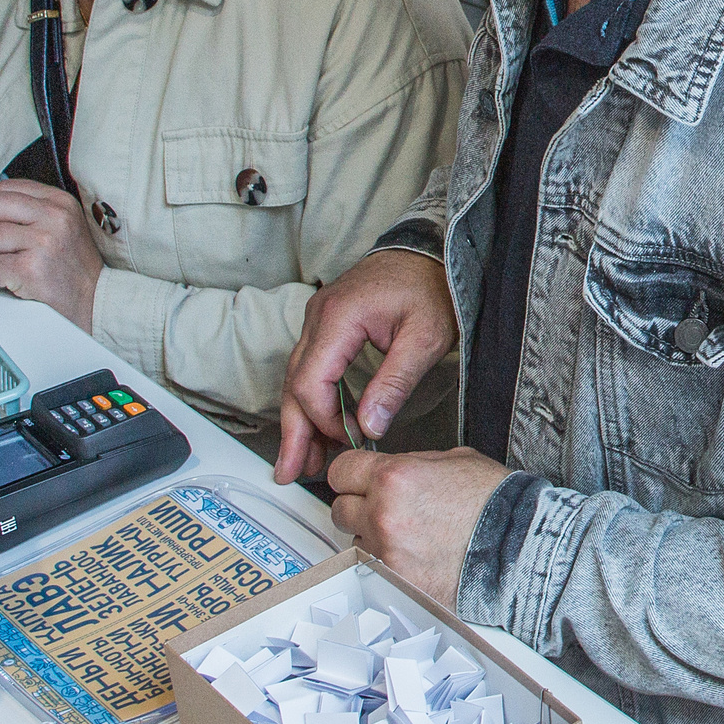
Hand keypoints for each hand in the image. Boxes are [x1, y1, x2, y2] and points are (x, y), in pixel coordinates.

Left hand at [0, 180, 103, 332]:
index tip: (7, 226)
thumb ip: (28, 204)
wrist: (93, 298)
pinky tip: (13, 279)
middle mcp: (54, 216)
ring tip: (13, 263)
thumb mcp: (60, 221)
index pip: (5, 186)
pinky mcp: (31, 269)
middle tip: (6, 247)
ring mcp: (43, 242)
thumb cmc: (71, 261)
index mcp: (59, 200)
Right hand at [276, 249, 457, 486]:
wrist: (432, 251)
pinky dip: (313, 399)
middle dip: (293, 431)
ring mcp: (319, 318)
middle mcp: (319, 316)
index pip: (312, 382)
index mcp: (338, 317)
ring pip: (298, 378)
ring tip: (304, 461)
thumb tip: (369, 428)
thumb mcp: (425, 338)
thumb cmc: (432, 287)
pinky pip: (311, 367)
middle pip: (294, 384)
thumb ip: (395, 383)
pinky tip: (322, 427)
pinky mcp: (328, 324)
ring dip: (300, 420)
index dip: (325, 420)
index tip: (350, 441)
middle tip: (291, 472)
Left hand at [324, 446, 506, 606]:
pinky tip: (416, 556)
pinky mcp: (397, 582)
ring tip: (409, 536)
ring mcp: (388, 553)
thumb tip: (390, 469)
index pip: (340, 471)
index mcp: (394, 477)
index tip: (357, 480)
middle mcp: (383, 515)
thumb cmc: (497, 504)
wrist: (521, 546)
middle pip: (339, 510)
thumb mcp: (455, 460)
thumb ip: (411, 464)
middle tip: (385, 509)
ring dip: (373, 538)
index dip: (351, 474)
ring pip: (356, 543)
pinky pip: (375, 569)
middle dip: (359, 507)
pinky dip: (389, 563)